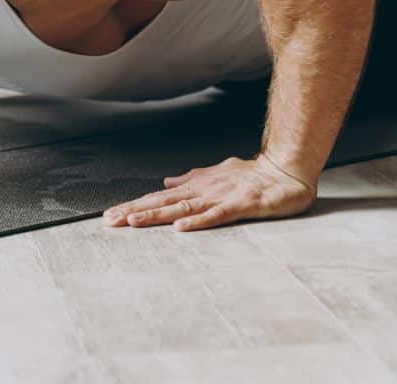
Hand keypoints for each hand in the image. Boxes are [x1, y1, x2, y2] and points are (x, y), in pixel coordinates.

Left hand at [102, 154, 316, 231]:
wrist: (286, 170)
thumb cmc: (254, 175)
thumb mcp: (217, 175)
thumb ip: (192, 179)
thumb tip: (166, 182)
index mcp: (197, 187)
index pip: (160, 198)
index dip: (135, 206)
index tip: (111, 214)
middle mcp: (204, 191)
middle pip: (164, 203)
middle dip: (136, 211)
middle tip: (110, 220)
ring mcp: (221, 197)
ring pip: (184, 207)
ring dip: (158, 215)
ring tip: (134, 222)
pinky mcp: (241, 205)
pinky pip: (217, 215)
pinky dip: (198, 221)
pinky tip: (181, 227)